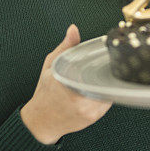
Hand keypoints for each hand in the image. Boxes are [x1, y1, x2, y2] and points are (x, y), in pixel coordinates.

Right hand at [21, 24, 112, 143]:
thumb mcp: (51, 65)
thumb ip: (66, 47)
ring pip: (109, 92)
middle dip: (109, 72)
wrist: (40, 121)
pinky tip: (99, 87)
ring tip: (103, 75)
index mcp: (68, 83)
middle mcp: (79, 99)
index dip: (106, 62)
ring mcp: (88, 110)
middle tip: (109, 63)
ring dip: (108, 83)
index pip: (96, 71)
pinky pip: (107, 102)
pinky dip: (106, 93)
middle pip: (106, 81)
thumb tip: (73, 29)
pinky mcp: (94, 117)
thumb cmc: (45, 92)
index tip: (108, 56)